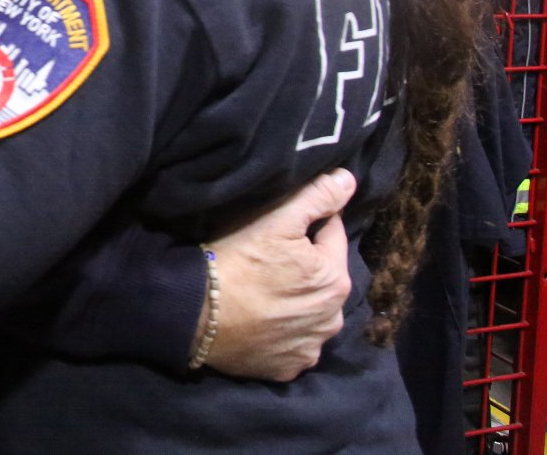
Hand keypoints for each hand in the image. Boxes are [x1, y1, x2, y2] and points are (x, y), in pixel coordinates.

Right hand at [201, 168, 355, 380]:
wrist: (198, 314)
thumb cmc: (238, 261)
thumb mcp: (276, 220)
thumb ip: (317, 197)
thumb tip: (348, 179)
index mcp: (336, 279)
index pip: (331, 235)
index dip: (307, 225)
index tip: (279, 226)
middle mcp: (333, 318)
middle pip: (324, 277)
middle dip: (306, 265)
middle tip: (268, 257)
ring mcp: (311, 347)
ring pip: (311, 312)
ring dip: (297, 300)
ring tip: (264, 290)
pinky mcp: (289, 368)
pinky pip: (294, 342)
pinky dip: (283, 330)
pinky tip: (261, 319)